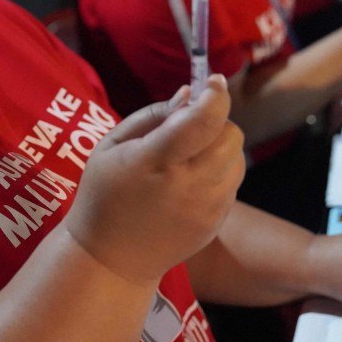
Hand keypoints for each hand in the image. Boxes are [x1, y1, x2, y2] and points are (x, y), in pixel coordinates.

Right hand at [64, 75, 245, 284]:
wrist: (110, 261)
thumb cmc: (104, 196)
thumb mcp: (110, 146)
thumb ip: (152, 115)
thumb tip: (190, 94)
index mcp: (155, 161)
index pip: (203, 120)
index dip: (215, 94)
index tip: (212, 81)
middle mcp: (187, 185)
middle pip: (231, 136)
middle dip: (218, 122)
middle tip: (193, 128)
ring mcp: (206, 208)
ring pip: (237, 159)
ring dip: (220, 148)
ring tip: (189, 157)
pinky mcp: (215, 224)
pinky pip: (232, 184)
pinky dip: (219, 173)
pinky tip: (190, 182)